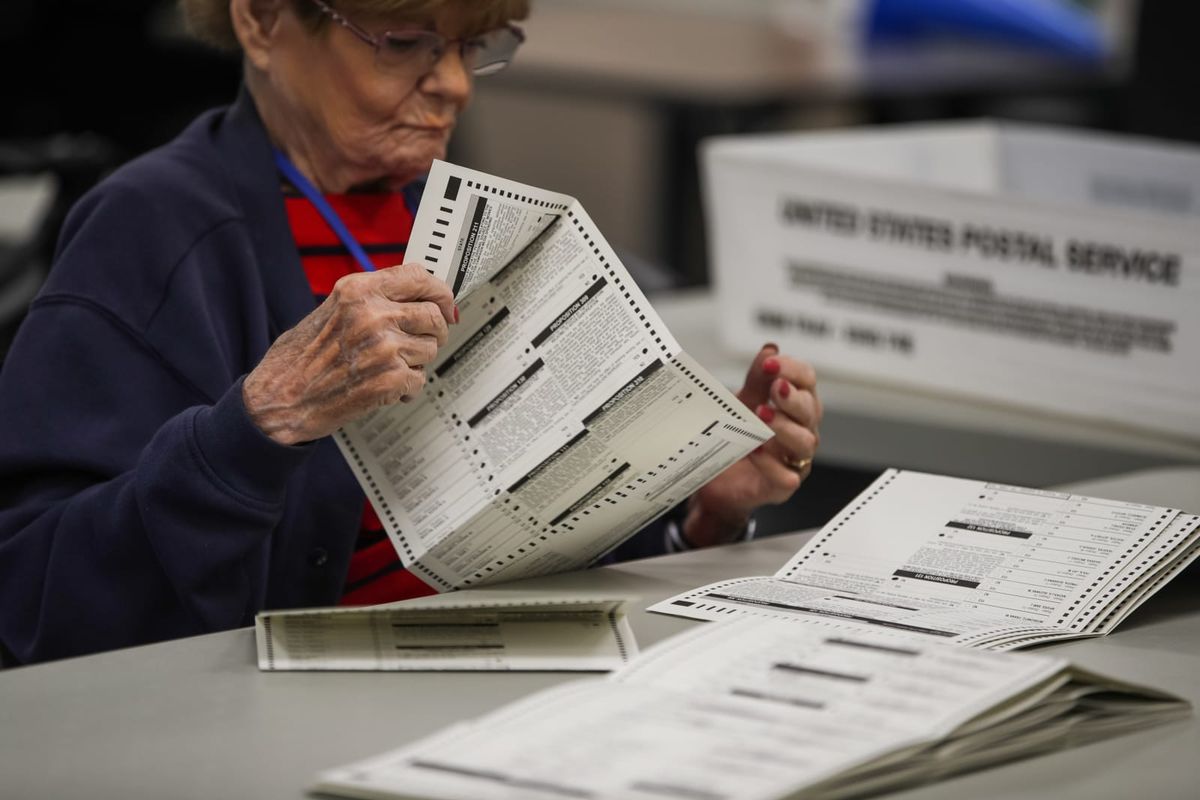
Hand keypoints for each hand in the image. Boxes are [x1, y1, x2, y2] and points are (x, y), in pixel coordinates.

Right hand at [243, 263, 456, 444]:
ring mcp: (384, 347)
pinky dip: (406, 389)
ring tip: (388, 367)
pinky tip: (384, 388)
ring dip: (416, 362)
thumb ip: (372, 299)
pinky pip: (420, 380)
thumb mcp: (332, 310)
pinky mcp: (390, 378)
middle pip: (434, 315)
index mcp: (357, 290)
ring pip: (430, 349)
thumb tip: (416, 296)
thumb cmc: (300, 359)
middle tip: (421, 342)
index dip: (439, 292)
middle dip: (434, 332)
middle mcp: (372, 314)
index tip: (446, 304)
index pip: (418, 277)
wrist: (280, 399)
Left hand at [682, 344, 821, 546]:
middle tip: (776, 387)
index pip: (806, 381)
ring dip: (785, 427)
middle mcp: (802, 431)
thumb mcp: (742, 403)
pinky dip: (772, 464)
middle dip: (793, 397)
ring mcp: (795, 459)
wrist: (717, 480)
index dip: (792, 369)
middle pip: (810, 410)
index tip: (771, 363)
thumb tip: (771, 349)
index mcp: (796, 405)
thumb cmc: (737, 438)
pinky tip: (756, 451)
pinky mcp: (781, 486)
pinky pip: (786, 477)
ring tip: (762, 417)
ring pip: (805, 442)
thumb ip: (756, 380)